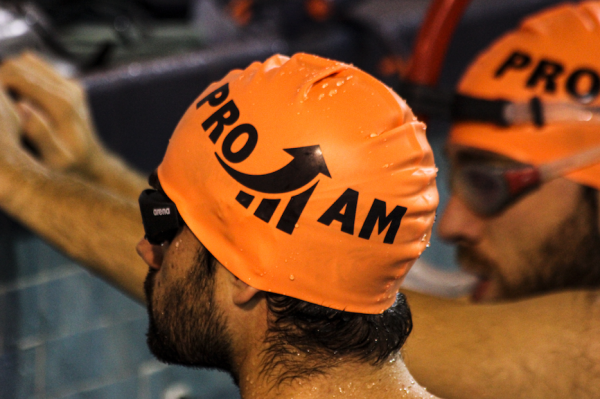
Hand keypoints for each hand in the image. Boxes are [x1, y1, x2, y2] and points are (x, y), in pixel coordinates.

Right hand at [0, 52, 104, 174]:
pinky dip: (23, 76)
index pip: (17, 75)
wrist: (92, 163)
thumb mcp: (55, 158)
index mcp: (61, 104)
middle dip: (1, 77)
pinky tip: (16, 98)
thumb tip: (22, 105)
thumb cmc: (70, 165)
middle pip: (20, 64)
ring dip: (11, 75)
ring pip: (28, 62)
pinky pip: (38, 68)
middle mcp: (68, 90)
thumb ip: (39, 133)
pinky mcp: (70, 86)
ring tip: (4, 99)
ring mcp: (71, 85)